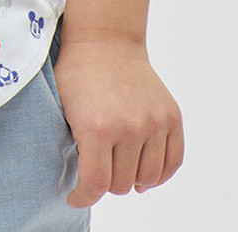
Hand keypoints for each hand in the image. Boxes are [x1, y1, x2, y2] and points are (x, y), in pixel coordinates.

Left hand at [51, 35, 183, 207]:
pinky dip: (160, 173)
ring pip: (147, 177)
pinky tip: (144, 171)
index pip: (95, 185)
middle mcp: (129, 127)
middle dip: (106, 181)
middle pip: (121, 184)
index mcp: (97, 127)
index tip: (77, 196)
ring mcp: (154, 122)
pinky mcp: (171, 117)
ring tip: (120, 168)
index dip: (83, 197)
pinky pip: (173, 161)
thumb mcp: (64, 110)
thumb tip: (85, 187)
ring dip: (132, 178)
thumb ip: (76, 149)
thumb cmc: (78, 74)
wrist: (106, 40)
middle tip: (97, 168)